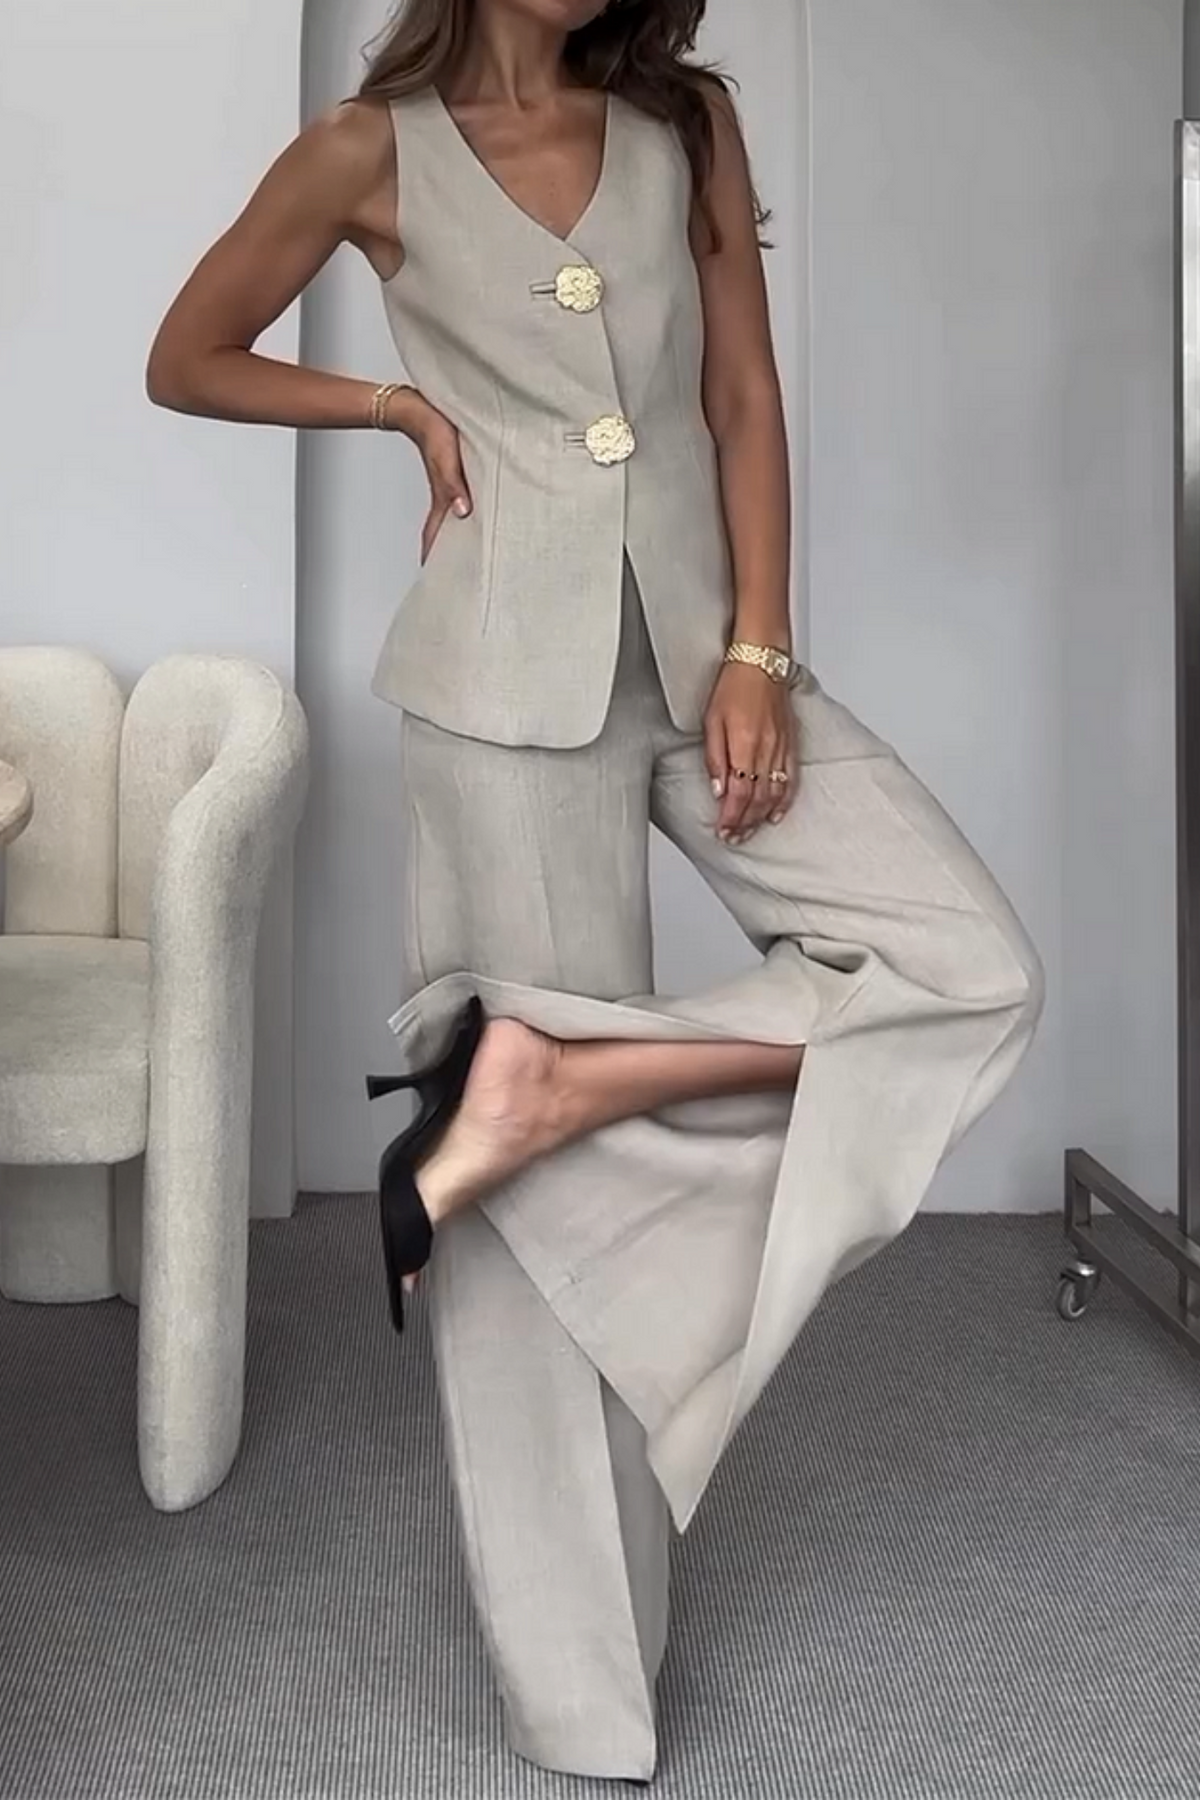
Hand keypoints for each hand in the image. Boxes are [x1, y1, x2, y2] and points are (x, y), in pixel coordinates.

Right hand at [387, 387, 472, 562]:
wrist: (422, 408)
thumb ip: (453, 484)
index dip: (437, 561)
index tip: (442, 583)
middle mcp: (448, 499)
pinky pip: (464, 502)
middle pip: (449, 535)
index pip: (436, 539)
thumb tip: (463, 512)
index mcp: (443, 499)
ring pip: (459, 520)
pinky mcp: (459, 478)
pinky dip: (471, 514)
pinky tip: (480, 516)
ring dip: (466, 535)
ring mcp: (453, 489)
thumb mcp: (445, 457)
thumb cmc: (434, 428)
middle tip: (467, 576)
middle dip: (455, 555)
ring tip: (478, 553)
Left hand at [702, 662, 798, 843]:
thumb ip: (715, 758)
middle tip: (733, 838)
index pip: (739, 792)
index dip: (731, 816)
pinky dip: (784, 801)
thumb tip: (717, 789)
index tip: (722, 830)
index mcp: (744, 744)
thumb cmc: (734, 685)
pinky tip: (776, 814)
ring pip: (773, 793)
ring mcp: (781, 748)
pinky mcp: (790, 744)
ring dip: (760, 817)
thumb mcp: (711, 720)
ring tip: (749, 832)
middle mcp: (766, 750)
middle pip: (757, 798)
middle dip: (744, 823)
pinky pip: (790, 779)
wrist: (761, 661)